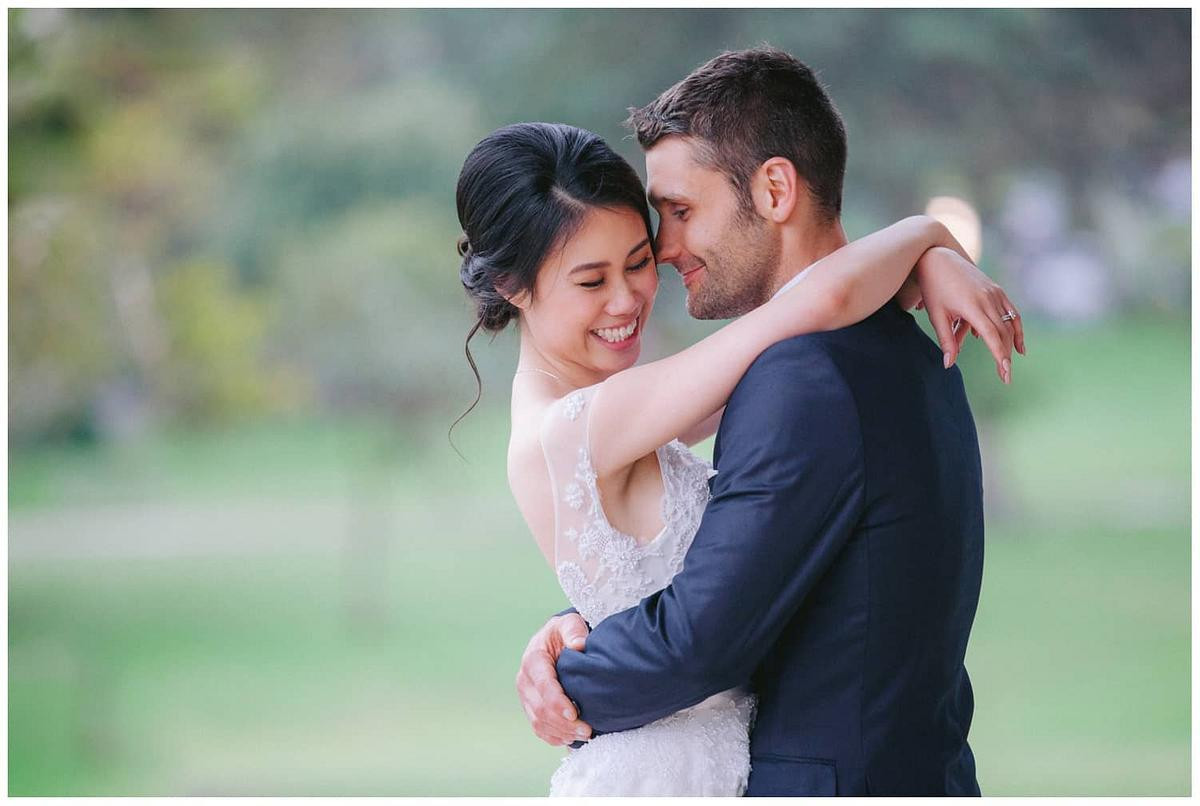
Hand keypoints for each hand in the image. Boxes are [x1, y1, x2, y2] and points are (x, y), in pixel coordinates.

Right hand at [515, 613, 592, 745]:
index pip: (543, 685)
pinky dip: (555, 737)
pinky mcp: (530, 708)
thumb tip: (579, 645)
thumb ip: (574, 631)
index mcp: (533, 659)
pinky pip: (539, 729)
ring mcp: (526, 696)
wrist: (555, 641)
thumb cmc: (565, 632)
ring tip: (585, 735)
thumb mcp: (570, 623)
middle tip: (588, 730)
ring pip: (539, 722)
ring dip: (561, 733)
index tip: (575, 713)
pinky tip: (572, 739)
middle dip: (564, 723)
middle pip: (541, 709)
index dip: (557, 702)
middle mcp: (525, 680)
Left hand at [914, 246, 1025, 382]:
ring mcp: (995, 292)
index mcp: (973, 306)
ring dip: (1010, 343)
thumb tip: (949, 365)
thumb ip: (946, 340)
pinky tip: (1015, 344)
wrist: (938, 257)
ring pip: (1009, 323)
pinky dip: (1014, 328)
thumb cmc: (934, 288)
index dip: (999, 356)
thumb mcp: (937, 315)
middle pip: (1003, 333)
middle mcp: (988, 298)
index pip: (992, 336)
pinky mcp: (996, 289)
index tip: (1005, 373)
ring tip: (1008, 362)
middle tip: (1005, 377)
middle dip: (1005, 356)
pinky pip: (1010, 311)